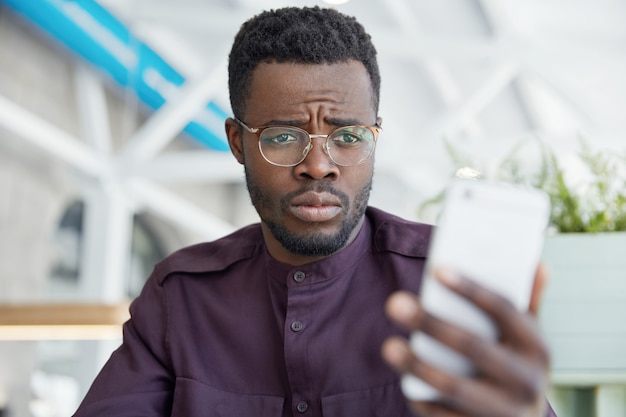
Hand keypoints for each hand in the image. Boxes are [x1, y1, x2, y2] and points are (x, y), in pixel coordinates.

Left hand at [382, 265, 550, 416]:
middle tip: (394, 303)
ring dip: (417, 365)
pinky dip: (424, 400)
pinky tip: (405, 384)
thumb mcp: (529, 340)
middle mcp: (527, 380)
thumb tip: (538, 263)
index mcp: (536, 347)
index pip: (503, 310)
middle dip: (430, 323)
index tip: (436, 270)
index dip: (471, 288)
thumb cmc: (516, 368)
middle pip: (472, 346)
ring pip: (455, 387)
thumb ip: (529, 304)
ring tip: (389, 346)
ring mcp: (506, 412)